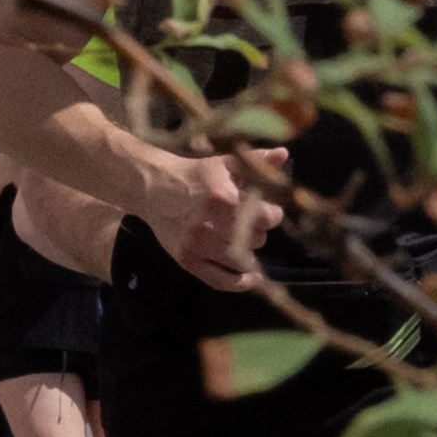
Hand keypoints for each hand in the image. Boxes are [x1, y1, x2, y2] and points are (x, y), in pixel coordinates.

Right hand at [141, 148, 285, 291]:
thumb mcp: (224, 163)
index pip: (265, 217)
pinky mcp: (188, 261)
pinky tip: (252, 279)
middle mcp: (210, 225)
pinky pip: (220, 281)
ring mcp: (197, 246)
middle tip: (250, 223)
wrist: (154, 188)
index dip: (272, 214)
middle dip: (258, 231)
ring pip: (242, 261)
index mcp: (223, 198)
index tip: (268, 210)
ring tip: (244, 240)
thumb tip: (283, 153)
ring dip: (249, 252)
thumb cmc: (195, 175)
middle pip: (256, 239)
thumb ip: (255, 160)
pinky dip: (240, 283)